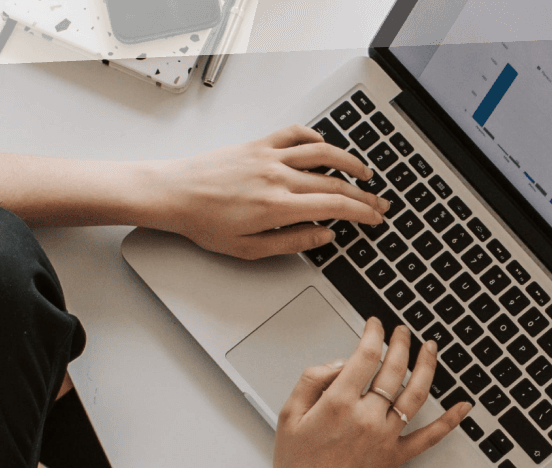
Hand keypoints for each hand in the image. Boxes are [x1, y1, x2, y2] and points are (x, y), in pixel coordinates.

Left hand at [142, 126, 388, 258]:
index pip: (335, 206)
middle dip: (363, 194)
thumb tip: (323, 236)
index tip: (375, 218)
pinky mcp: (258, 144)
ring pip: (322, 152)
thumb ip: (291, 242)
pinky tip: (324, 147)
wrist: (173, 194)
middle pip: (334, 181)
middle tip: (378, 203)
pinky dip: (315, 138)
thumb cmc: (204, 223)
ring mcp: (269, 157)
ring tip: (363, 173)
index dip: (362, 212)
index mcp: (278, 206)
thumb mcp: (249, 249)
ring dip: (348, 162)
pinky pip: (295, 134)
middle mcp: (278, 177)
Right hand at [271, 320, 467, 467]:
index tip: (375, 325)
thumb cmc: (297, 466)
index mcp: (338, 403)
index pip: (366, 356)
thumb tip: (339, 363)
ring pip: (416, 394)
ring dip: (427, 366)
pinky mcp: (396, 456)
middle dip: (400, 342)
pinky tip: (463, 406)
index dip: (373, 334)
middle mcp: (367, 417)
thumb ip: (312, 380)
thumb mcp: (288, 414)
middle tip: (402, 331)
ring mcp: (385, 437)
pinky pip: (429, 436)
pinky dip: (450, 421)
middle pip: (394, 368)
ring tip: (430, 348)